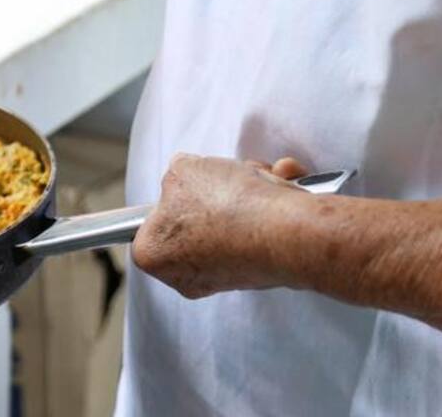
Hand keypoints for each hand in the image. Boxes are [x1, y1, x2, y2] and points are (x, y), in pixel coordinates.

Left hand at [131, 154, 313, 298]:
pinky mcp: (263, 267)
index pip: (152, 220)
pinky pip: (262, 222)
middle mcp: (187, 274)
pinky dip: (274, 198)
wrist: (289, 232)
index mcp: (153, 255)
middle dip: (221, 185)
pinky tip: (280, 185)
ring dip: (252, 185)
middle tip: (229, 174)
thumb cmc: (229, 208)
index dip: (174, 192)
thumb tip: (184, 177)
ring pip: (235, 213)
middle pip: (198, 214)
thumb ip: (176, 172)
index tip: (190, 182)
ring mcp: (227, 273)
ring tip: (262, 178)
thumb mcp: (182, 168)